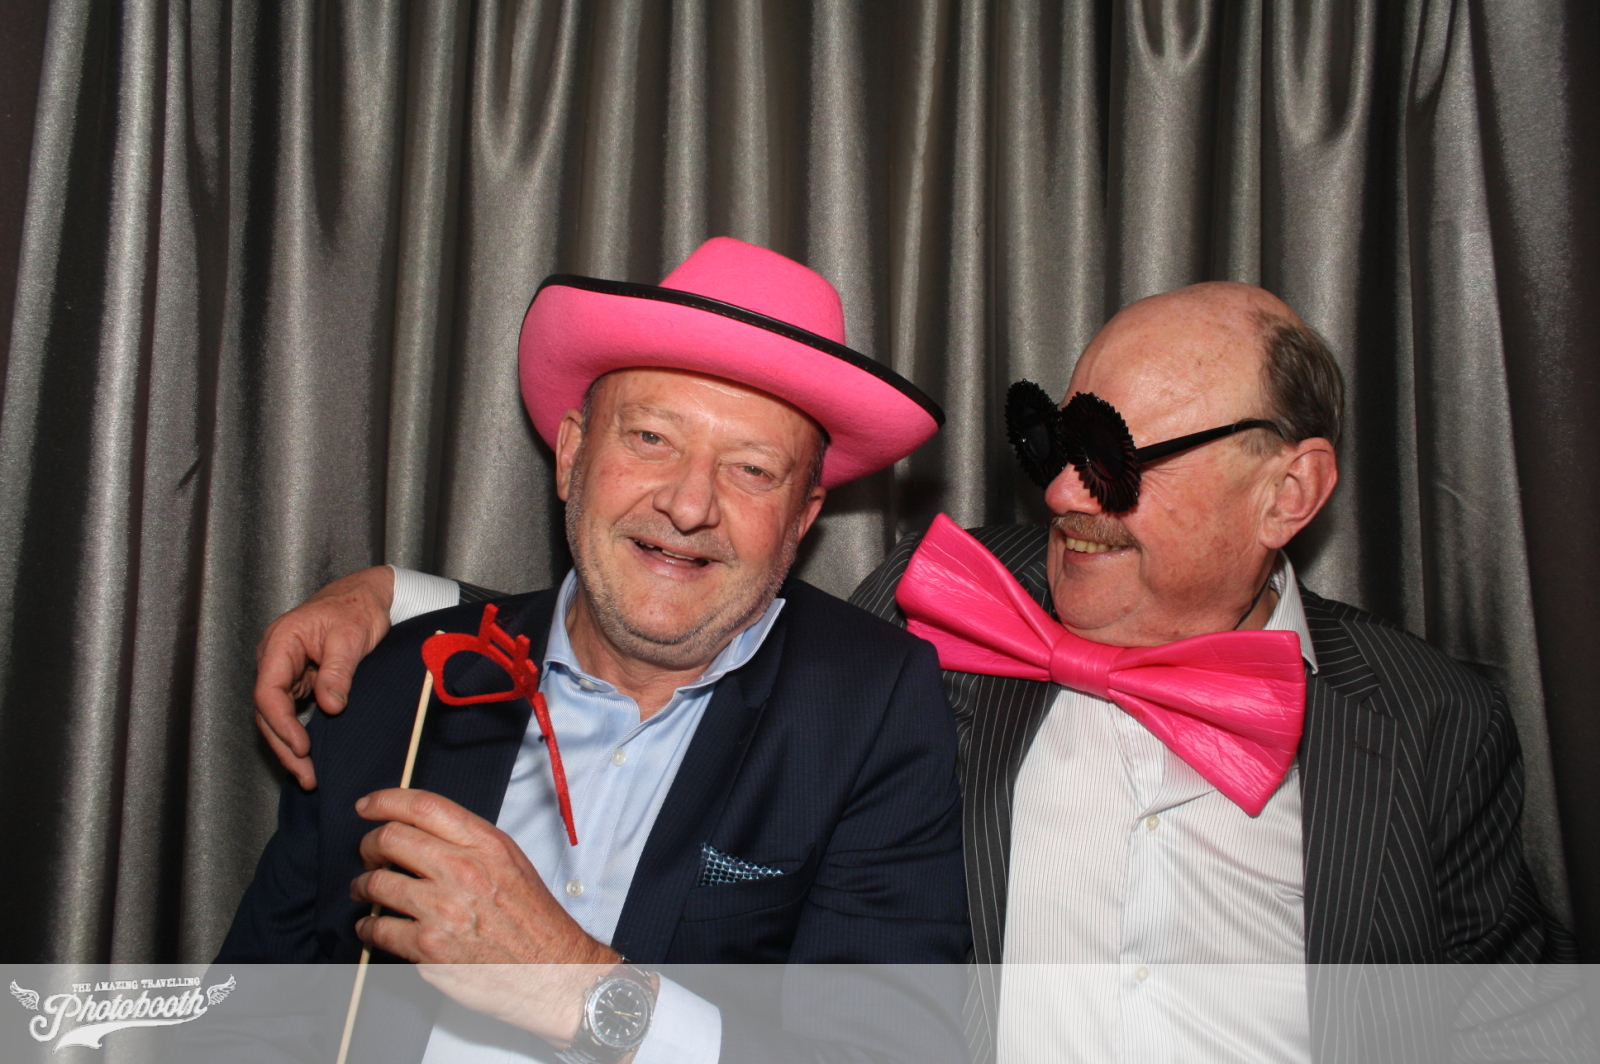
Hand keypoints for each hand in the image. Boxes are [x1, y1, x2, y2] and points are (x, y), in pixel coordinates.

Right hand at [253, 566, 395, 788]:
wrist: (367, 596)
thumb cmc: (358, 608)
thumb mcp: (352, 638)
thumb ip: (338, 672)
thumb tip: (330, 707)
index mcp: (281, 641)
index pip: (268, 691)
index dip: (281, 723)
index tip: (302, 747)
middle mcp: (275, 657)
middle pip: (268, 710)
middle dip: (284, 745)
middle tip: (306, 775)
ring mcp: (285, 669)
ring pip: (277, 715)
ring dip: (289, 745)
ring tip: (308, 775)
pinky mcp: (298, 679)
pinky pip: (290, 710)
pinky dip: (298, 733)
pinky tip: (310, 755)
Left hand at [350, 788, 617, 1042]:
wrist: (553, 971)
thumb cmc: (535, 921)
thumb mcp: (512, 862)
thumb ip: (470, 842)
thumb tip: (423, 831)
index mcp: (486, 845)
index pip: (424, 806)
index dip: (386, 801)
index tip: (369, 806)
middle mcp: (463, 871)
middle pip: (391, 838)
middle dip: (368, 844)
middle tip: (368, 854)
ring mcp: (444, 910)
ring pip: (377, 882)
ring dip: (363, 886)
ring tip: (367, 891)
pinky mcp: (429, 948)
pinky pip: (378, 929)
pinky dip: (368, 928)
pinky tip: (374, 927)